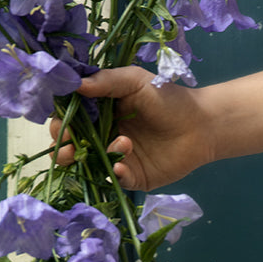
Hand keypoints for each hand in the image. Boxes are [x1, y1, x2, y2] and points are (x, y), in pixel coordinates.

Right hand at [51, 65, 213, 191]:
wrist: (202, 124)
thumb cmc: (169, 98)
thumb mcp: (135, 81)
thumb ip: (106, 81)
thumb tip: (75, 83)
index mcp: (99, 113)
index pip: (69, 120)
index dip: (61, 122)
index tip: (62, 121)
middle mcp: (103, 136)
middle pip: (69, 146)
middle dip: (64, 145)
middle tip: (70, 141)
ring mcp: (116, 158)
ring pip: (87, 165)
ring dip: (89, 158)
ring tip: (118, 144)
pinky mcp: (132, 177)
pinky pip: (115, 180)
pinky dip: (114, 174)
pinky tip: (122, 165)